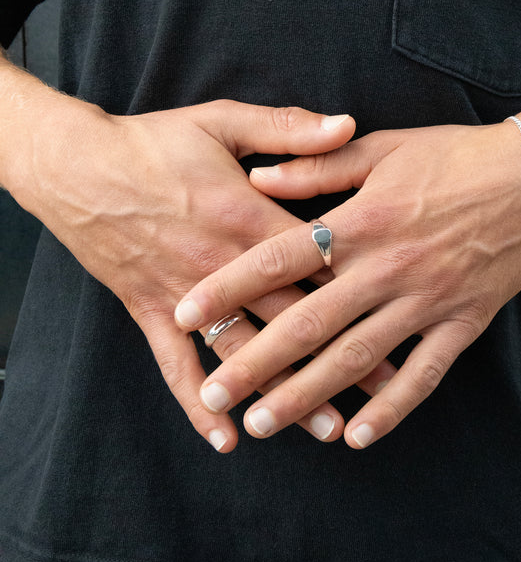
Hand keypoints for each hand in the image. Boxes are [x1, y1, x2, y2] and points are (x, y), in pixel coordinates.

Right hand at [1, 80, 393, 450]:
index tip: (402, 320)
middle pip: (293, 319)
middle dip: (340, 355)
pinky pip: (176, 367)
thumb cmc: (154, 143)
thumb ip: (288, 129)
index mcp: (249, 218)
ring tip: (328, 427)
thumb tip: (348, 123)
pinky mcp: (152, 313)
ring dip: (287, 393)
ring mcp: (186, 298)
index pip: (316, 265)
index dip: (362, 293)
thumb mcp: (222, 122)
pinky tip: (225, 438)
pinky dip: (198, 403)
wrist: (77, 167)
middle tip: (382, 389)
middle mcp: (224, 268)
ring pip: (247, 355)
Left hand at [175, 120, 520, 446]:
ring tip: (265, 423)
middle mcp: (389, 266)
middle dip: (257, 361)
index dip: (228, 286)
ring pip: (358, 357)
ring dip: (310, 394)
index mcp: (363, 220)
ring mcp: (428, 300)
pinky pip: (424, 374)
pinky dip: (392, 408)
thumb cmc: (454, 156)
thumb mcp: (383, 147)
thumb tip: (255, 176)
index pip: (280, 256)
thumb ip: (317, 166)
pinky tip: (358, 437)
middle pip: (310, 320)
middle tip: (215, 394)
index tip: (185, 314)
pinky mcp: (463, 323)